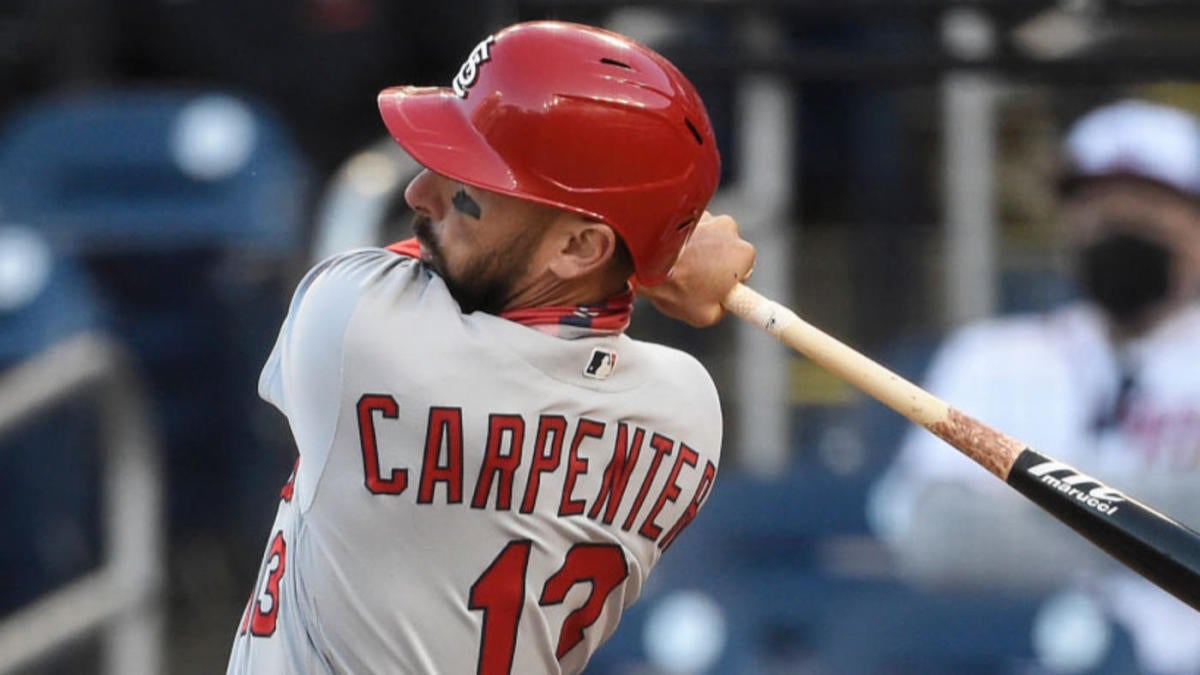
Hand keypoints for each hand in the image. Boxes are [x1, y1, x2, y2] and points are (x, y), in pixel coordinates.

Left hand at [639, 212, 755, 326]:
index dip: (730, 281)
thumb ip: (723, 308)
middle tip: (694, 280)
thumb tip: (722, 304)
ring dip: (697, 250)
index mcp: (743, 253)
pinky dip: (682, 239)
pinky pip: (690, 227)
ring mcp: (707, 216)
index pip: (745, 269)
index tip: (717, 288)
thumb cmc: (678, 288)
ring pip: (708, 236)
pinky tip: (669, 254)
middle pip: (727, 249)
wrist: (645, 263)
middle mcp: (729, 229)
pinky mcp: (686, 211)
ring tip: (679, 267)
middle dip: (714, 263)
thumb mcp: (707, 315)